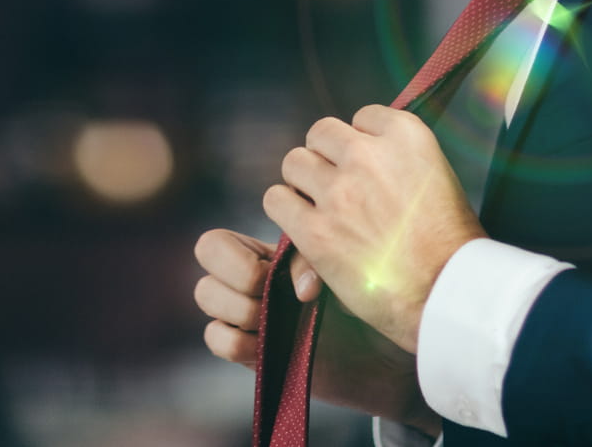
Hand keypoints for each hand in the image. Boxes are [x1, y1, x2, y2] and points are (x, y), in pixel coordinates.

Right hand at [192, 227, 439, 432]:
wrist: (385, 352)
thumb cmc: (369, 299)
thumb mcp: (344, 268)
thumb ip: (317, 261)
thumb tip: (301, 289)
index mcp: (265, 252)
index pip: (219, 238)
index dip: (244, 257)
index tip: (289, 278)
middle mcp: (248, 279)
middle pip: (206, 255)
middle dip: (241, 277)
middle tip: (278, 297)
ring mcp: (246, 315)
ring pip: (205, 294)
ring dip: (242, 308)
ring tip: (280, 322)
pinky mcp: (251, 352)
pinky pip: (216, 338)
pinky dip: (240, 341)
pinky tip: (273, 345)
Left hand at [263, 105, 485, 353]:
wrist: (449, 294)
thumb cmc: (451, 246)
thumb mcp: (437, 180)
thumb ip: (394, 162)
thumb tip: (351, 163)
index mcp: (407, 135)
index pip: (363, 118)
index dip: (362, 145)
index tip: (369, 169)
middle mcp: (368, 154)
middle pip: (321, 134)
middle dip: (326, 159)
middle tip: (338, 188)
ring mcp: (339, 191)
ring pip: (294, 163)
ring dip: (302, 183)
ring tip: (319, 207)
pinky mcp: (317, 230)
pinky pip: (276, 200)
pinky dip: (285, 212)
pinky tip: (302, 227)